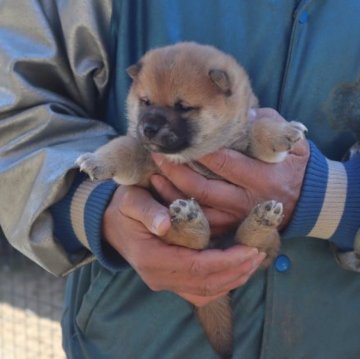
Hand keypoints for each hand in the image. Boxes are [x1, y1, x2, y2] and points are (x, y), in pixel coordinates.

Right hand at [103, 185, 265, 306]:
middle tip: (258, 253)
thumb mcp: (131, 202)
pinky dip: (221, 284)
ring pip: (205, 292)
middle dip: (236, 270)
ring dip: (232, 279)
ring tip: (253, 262)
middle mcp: (158, 277)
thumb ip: (147, 212)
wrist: (110, 223)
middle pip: (206, 284)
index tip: (249, 248)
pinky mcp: (169, 280)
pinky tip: (234, 271)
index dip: (226, 260)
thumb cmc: (124, 208)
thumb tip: (165, 224)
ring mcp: (163, 282)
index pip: (197, 266)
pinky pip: (199, 292)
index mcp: (151, 258)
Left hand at [150, 108, 309, 234]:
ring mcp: (237, 218)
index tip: (177, 139)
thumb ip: (267, 125)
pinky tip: (166, 198)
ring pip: (198, 209)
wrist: (308, 200)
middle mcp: (247, 201)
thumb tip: (241, 114)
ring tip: (154, 176)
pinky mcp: (231, 227)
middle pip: (202, 188)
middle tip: (157, 154)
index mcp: (262, 178)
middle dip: (176, 171)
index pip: (223, 163)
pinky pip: (202, 224)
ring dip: (172, 194)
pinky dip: (182, 212)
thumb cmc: (295, 166)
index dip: (197, 152)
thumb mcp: (291, 142)